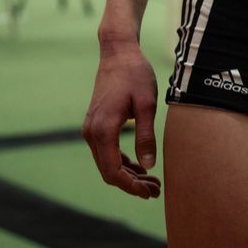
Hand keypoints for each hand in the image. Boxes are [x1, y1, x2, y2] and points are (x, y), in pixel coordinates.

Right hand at [82, 43, 162, 199]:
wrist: (118, 54)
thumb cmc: (135, 75)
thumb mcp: (147, 105)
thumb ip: (146, 136)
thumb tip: (148, 166)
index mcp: (103, 130)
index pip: (113, 171)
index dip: (131, 186)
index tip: (150, 192)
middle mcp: (92, 133)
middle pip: (108, 171)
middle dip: (131, 184)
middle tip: (156, 191)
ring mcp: (91, 130)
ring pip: (107, 163)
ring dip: (128, 175)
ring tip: (152, 182)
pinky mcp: (96, 125)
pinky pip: (107, 152)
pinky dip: (122, 162)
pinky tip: (141, 166)